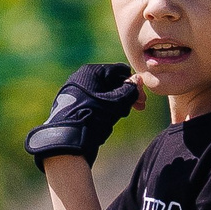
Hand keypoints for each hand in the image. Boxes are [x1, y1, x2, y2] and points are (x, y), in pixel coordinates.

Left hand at [25, 63, 140, 165]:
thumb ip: (130, 90)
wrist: (68, 138)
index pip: (118, 71)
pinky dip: (105, 108)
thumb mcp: (116, 103)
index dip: (133, 83)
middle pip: (111, 82)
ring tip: (123, 114)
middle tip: (138, 107)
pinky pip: (94, 101)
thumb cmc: (93, 116)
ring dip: (117, 102)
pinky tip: (110, 118)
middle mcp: (81, 78)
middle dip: (126, 94)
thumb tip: (138, 80)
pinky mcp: (73, 105)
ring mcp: (76, 92)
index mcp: (90, 72)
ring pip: (103, 93)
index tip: (142, 98)